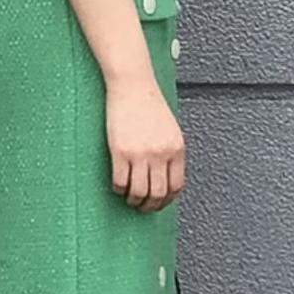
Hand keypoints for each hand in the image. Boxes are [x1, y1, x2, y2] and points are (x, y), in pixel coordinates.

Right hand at [105, 77, 185, 211]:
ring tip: (129, 198)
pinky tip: (117, 185)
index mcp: (176, 149)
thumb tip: (165, 176)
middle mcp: (161, 154)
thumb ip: (170, 152)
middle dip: (150, 206)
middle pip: (158, 193)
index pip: (176, 186)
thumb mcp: (170, 130)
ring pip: (139, 192)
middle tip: (142, 207)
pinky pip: (120, 181)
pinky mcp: (121, 151)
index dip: (167, 200)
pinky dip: (118, 188)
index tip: (159, 203)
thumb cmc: (149, 104)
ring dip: (133, 200)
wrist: (133, 86)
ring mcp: (141, 154)